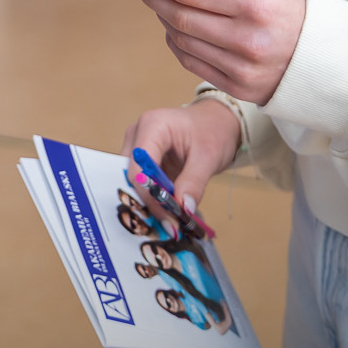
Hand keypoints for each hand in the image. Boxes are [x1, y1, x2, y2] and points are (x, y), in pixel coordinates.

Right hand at [121, 97, 242, 212]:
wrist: (215, 122)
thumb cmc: (213, 130)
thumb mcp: (209, 156)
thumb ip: (194, 182)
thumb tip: (183, 209)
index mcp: (152, 126)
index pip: (140, 167)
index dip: (151, 195)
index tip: (169, 218)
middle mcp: (138, 134)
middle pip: (132, 176)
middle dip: (149, 202)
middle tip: (171, 226)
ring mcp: (137, 147)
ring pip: (134, 182)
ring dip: (152, 203)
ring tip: (172, 221)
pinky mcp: (141, 160)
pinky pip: (142, 183)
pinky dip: (155, 199)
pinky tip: (169, 212)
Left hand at [124, 0, 305, 105]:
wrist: (324, 58)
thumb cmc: (290, 13)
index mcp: (254, 6)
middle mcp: (245, 40)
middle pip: (180, 17)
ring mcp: (239, 68)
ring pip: (181, 41)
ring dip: (162, 19)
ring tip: (156, 3)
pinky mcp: (236, 88)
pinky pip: (191, 62)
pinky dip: (176, 43)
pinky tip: (173, 28)